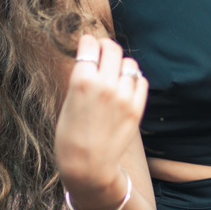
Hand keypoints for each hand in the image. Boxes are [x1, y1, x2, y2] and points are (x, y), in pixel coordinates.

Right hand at [55, 34, 147, 204]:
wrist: (88, 167)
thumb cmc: (70, 135)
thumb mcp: (68, 100)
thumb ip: (83, 77)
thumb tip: (94, 55)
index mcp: (82, 80)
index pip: (90, 44)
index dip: (88, 42)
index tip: (88, 45)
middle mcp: (105, 85)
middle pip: (112, 48)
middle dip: (106, 47)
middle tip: (103, 53)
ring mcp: (124, 96)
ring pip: (129, 63)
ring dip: (121, 65)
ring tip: (114, 73)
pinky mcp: (137, 108)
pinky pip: (141, 81)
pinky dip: (134, 80)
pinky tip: (125, 86)